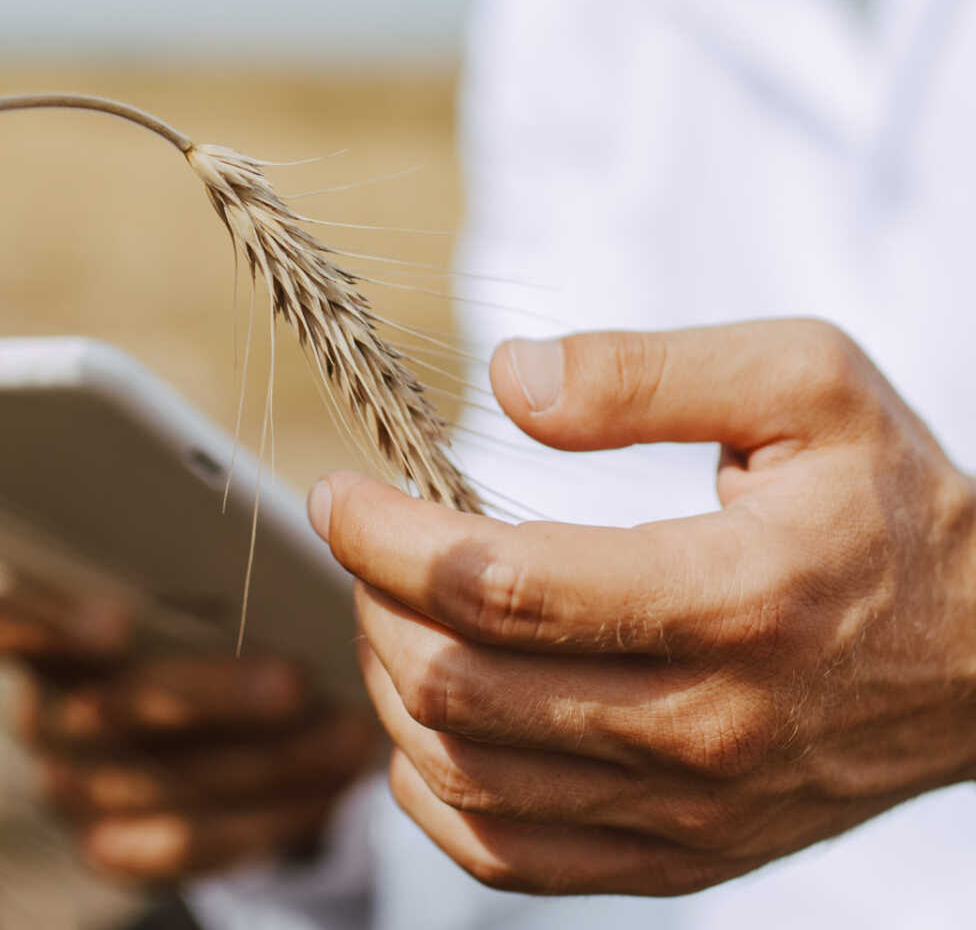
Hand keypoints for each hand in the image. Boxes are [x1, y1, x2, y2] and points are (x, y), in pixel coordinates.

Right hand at [0, 586, 378, 882]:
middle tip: (293, 679)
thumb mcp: (193, 576)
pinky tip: (325, 789)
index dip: (42, 626)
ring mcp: (68, 784)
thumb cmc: (201, 612)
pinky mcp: (108, 845)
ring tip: (344, 733)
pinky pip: (177, 847)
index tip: (114, 622)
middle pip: (100, 711)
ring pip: (150, 786)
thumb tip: (295, 536)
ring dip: (260, 764)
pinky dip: (258, 822)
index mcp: (36, 625)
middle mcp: (41, 710)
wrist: (205, 720)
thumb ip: (205, 564)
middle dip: (205, 697)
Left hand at [314, 319, 975, 894]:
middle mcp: (706, 725)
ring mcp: (690, 811)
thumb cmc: (893, 505)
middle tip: (365, 547)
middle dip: (374, 605)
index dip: (386, 536)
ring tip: (389, 616)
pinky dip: (432, 795)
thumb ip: (648, 371)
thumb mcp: (804, 384)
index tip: (338, 493)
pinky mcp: (681, 859)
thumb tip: (505, 381)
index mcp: (732, 598)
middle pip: (461, 688)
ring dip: (390, 691)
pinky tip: (427, 723)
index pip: (498, 585)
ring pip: (466, 777)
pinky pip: (507, 858)